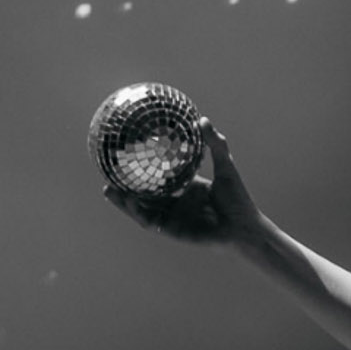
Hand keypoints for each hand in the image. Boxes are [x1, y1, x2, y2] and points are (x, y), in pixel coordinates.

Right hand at [103, 121, 265, 250]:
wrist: (243, 228)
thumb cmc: (238, 199)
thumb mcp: (226, 167)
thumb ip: (216, 144)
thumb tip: (202, 119)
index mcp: (186, 188)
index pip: (161, 176)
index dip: (147, 167)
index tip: (131, 154)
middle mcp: (176, 202)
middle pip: (145, 193)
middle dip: (126, 184)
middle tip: (109, 171)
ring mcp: (171, 216)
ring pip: (140, 208)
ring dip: (123, 200)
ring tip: (107, 188)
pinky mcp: (170, 230)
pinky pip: (148, 220)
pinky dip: (136, 211)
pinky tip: (128, 200)